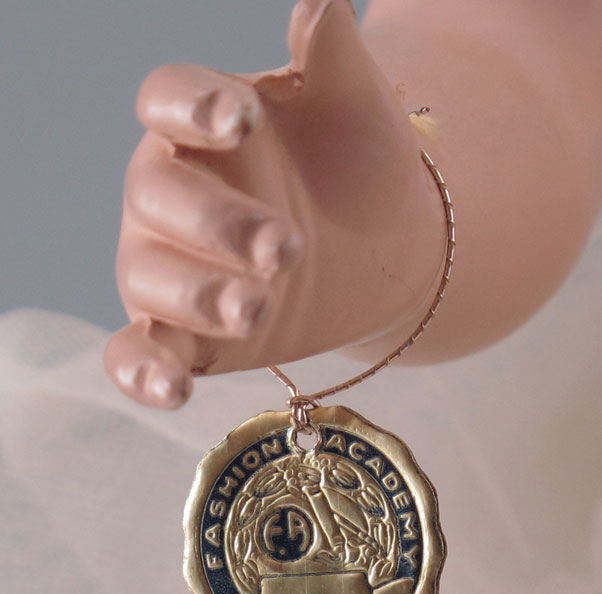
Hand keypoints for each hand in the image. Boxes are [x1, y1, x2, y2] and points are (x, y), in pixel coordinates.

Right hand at [104, 0, 436, 408]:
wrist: (381, 252)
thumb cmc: (362, 169)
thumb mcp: (361, 113)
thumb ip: (336, 61)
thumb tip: (318, 3)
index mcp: (205, 125)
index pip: (167, 100)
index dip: (191, 107)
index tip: (241, 121)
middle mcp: (174, 193)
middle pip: (159, 198)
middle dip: (216, 226)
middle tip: (285, 251)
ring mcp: (171, 265)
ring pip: (149, 277)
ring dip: (197, 296)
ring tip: (257, 311)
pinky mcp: (183, 333)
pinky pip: (140, 351)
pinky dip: (143, 373)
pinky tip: (170, 392)